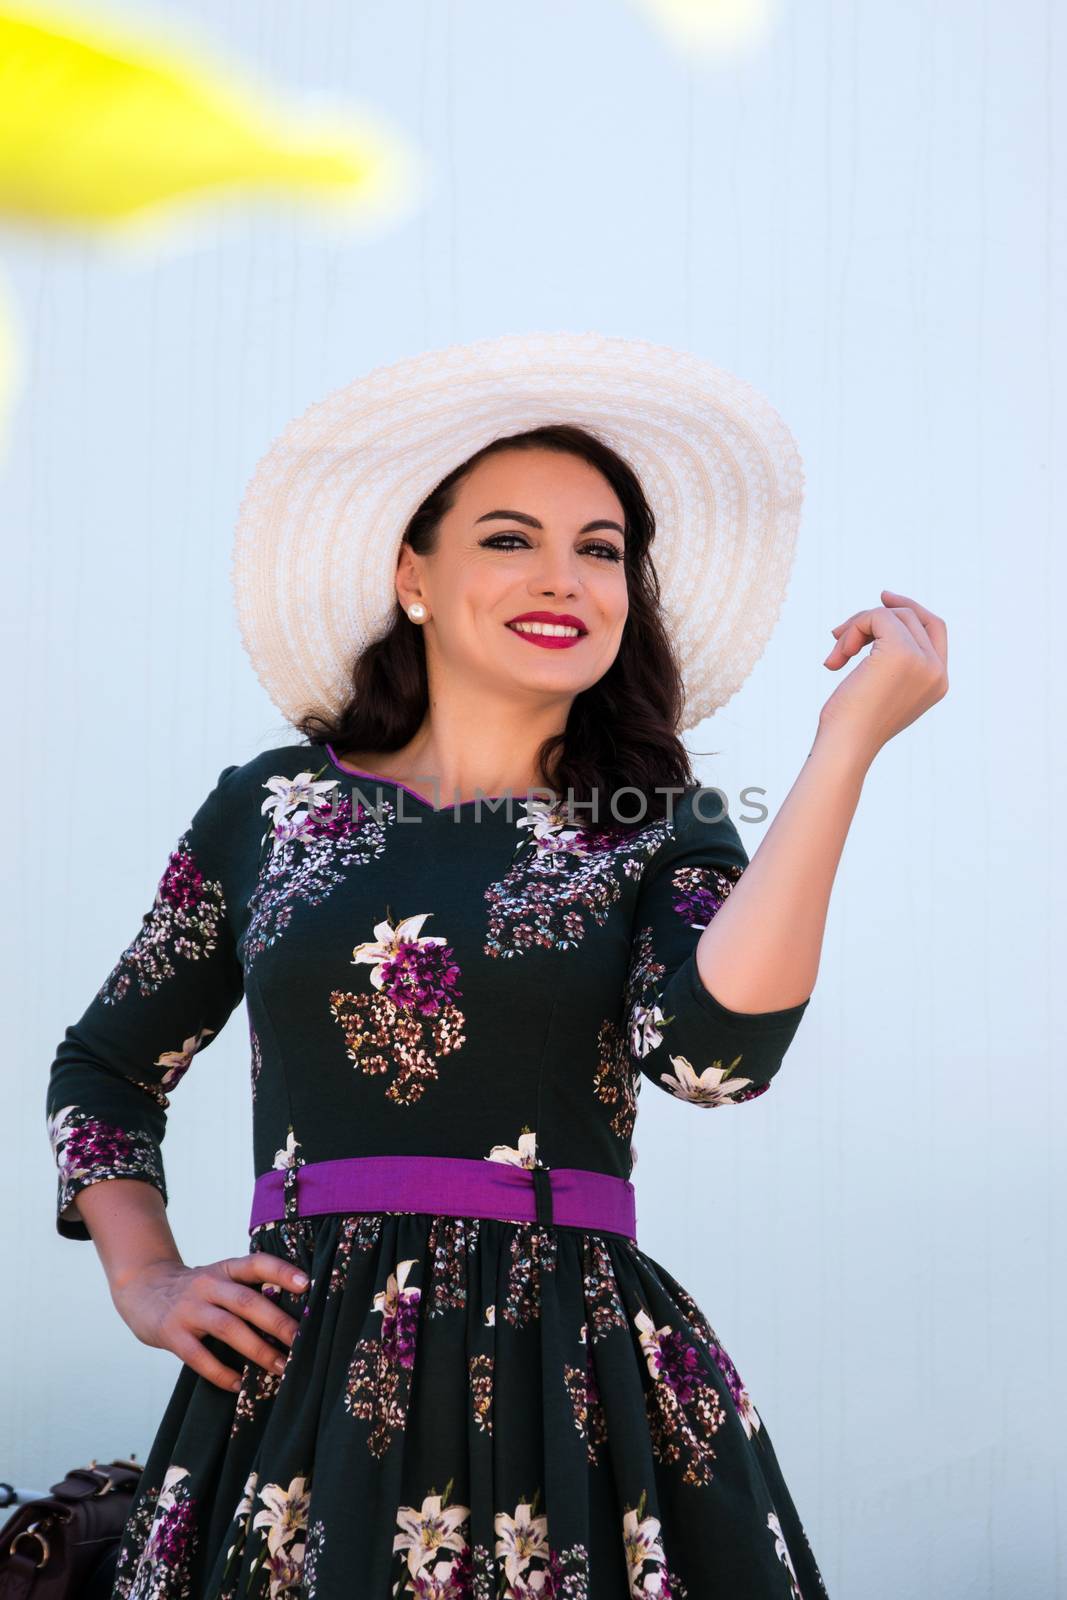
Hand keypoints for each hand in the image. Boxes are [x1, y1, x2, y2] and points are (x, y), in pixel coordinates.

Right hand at [110, 1252, 309, 1392]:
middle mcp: (208, 1285)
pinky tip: (239, 1384)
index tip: (307, 1285)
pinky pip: (199, 1356)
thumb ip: (246, 1290)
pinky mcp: (172, 1333)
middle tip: (302, 1342)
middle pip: (247, 1301)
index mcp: (225, 1269)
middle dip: (278, 1322)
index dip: (282, 1271)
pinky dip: (221, 1372)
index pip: (257, 1264)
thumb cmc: (195, 1290)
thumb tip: (292, 1315)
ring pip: (228, 1328)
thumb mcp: (219, 1278)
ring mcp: (189, 1309)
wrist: (143, 1289)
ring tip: (281, 1366)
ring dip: (258, 1349)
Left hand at [817, 588, 948, 760]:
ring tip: (835, 657)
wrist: (846, 746)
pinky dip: (852, 630)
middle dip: (868, 621)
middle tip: (837, 635)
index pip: (935, 628)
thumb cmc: (852, 725)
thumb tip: (875, 623)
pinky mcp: (900, 651)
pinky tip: (837, 659)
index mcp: (938, 681)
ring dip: (855, 628)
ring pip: (892, 615)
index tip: (883, 598)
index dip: (911, 608)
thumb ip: (890, 662)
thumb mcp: (879, 690)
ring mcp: (922, 660)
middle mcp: (937, 670)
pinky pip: (876, 617)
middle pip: (909, 617)